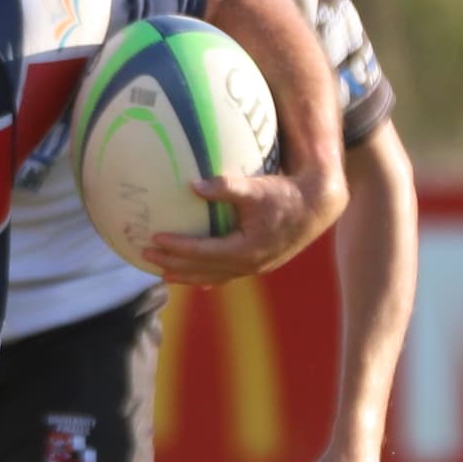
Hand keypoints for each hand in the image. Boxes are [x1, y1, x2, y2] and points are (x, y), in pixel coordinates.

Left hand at [141, 169, 342, 284]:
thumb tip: (194, 185)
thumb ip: (226, 187)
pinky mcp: (259, 264)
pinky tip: (196, 277)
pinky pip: (227, 274)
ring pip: (213, 276)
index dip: (177, 247)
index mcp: (245, 249)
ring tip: (163, 272)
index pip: (202, 252)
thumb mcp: (256, 188)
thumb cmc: (285, 194)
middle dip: (173, 264)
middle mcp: (248, 264)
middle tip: (146, 255)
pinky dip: (208, 275)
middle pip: (202, 269)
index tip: (155, 238)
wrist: (316, 207)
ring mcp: (254, 267)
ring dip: (187, 275)